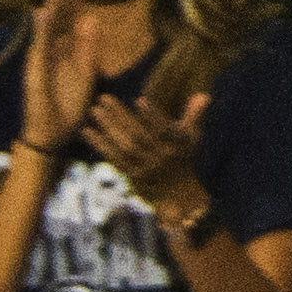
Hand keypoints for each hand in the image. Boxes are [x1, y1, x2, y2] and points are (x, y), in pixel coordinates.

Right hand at [18, 0, 96, 152]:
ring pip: (49, 27)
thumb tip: (93, 18)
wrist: (53, 132)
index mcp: (67, 50)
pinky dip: (40, 30)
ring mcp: (42, 58)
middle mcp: (53, 50)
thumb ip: (89, 47)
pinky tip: (43, 12)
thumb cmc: (69, 105)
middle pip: (61, 17)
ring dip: (53, 6)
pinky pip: (38, 46)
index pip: (73, 18)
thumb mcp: (87, 72)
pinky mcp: (35, 70)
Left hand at [86, 89, 213, 219]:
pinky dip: (100, 144)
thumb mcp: (191, 138)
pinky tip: (87, 131)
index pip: (165, 130)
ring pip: (125, 147)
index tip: (140, 100)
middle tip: (103, 98)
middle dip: (120, 116)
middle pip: (139, 136)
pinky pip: (114, 159)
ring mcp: (147, 168)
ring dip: (107, 128)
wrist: (180, 196)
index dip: (153, 116)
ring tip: (93, 111)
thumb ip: (193, 116)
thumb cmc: (184, 160)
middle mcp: (163, 157)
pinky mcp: (132, 176)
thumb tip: (204, 95)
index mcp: (179, 146)